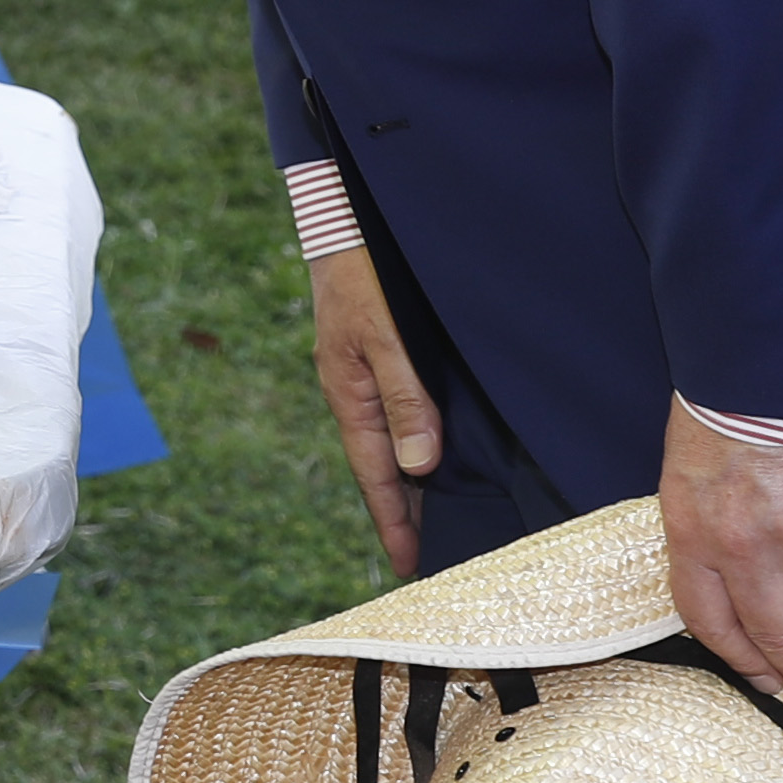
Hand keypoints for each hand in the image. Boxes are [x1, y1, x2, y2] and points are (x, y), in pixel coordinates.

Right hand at [307, 245, 437, 575]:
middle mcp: (355, 391)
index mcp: (349, 393)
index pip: (374, 474)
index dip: (394, 521)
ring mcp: (365, 373)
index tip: (410, 566)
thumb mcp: (386, 336)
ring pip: (392, 441)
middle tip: (431, 556)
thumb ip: (404, 397)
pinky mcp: (379, 355)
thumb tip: (418, 465)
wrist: (344, 216)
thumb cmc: (364, 272)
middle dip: (402, 512)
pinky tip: (435, 454)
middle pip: (381, 466)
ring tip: (437, 520)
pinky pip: (398, 414)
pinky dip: (415, 444)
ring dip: (411, 481)